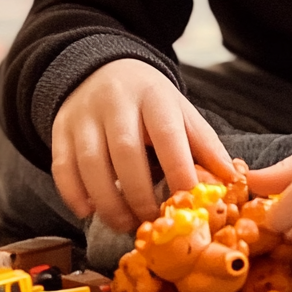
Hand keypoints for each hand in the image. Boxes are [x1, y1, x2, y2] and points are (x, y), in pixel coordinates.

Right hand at [51, 59, 235, 231]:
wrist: (101, 68)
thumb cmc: (148, 99)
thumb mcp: (180, 111)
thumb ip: (204, 144)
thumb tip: (231, 179)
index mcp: (154, 96)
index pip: (167, 135)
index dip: (179, 170)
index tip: (188, 202)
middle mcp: (116, 102)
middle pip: (126, 152)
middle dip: (139, 194)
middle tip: (150, 220)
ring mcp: (84, 114)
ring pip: (91, 163)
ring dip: (108, 202)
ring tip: (124, 222)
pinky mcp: (60, 127)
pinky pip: (62, 166)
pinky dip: (74, 194)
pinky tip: (90, 211)